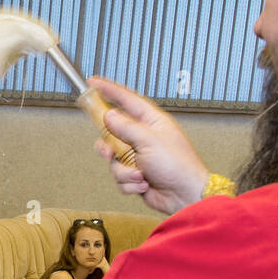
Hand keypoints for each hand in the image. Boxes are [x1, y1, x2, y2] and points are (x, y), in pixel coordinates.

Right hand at [89, 76, 210, 215]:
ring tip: (140, 174)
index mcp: (150, 121)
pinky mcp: (134, 174)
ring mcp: (137, 156)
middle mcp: (142, 137)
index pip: (126, 99)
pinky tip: (144, 183)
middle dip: (110, 147)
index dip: (108, 90)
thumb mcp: (150, 140)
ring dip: (125, 171)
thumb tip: (108, 116)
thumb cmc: (178, 165)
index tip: (93, 83)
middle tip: (110, 151)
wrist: (184, 196)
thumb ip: (126, 127)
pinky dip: (130, 183)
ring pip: (113, 160)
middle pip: (111, 133)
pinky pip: (119, 177)